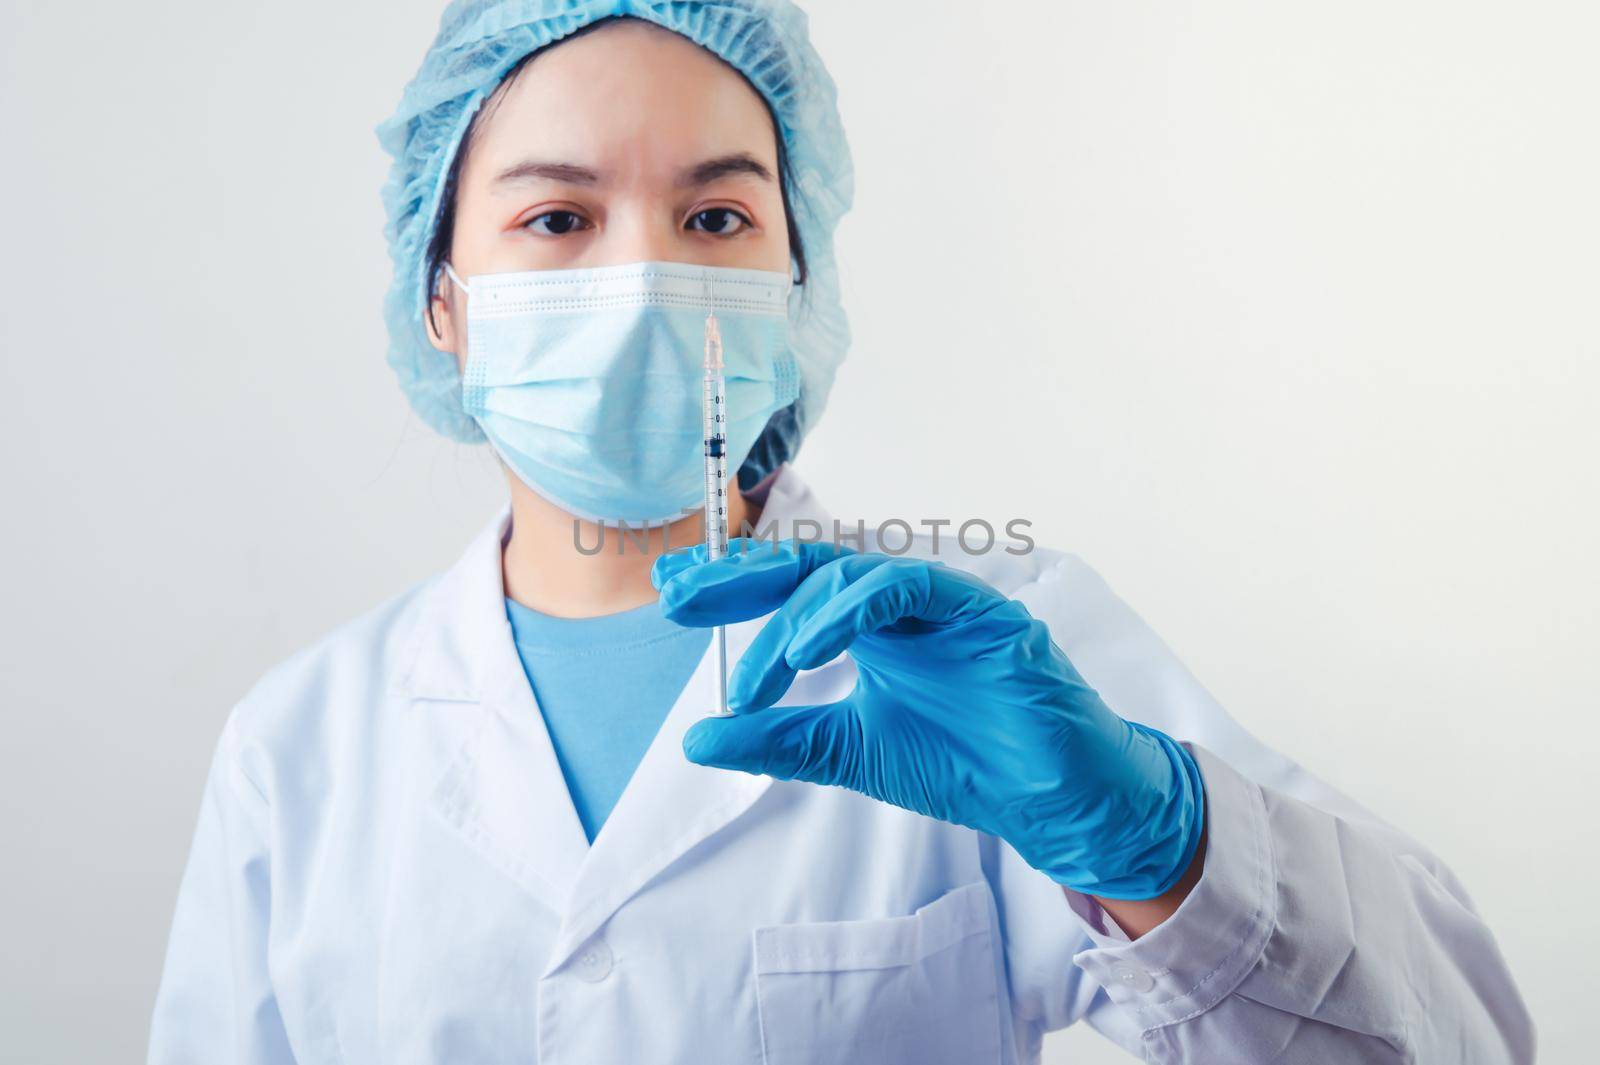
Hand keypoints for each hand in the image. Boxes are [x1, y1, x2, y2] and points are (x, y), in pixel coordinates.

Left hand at [652, 539, 1205, 899]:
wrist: (1048, 802)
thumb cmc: (963, 766)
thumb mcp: (849, 752)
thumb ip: (779, 739)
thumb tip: (697, 737)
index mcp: (870, 627)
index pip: (791, 589)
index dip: (732, 584)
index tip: (671, 592)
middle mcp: (901, 605)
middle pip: (811, 565)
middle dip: (742, 576)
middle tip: (680, 596)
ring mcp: (942, 603)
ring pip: (855, 575)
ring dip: (798, 618)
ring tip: (763, 675)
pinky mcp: (982, 613)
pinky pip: (910, 588)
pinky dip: (856, 610)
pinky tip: (813, 649)